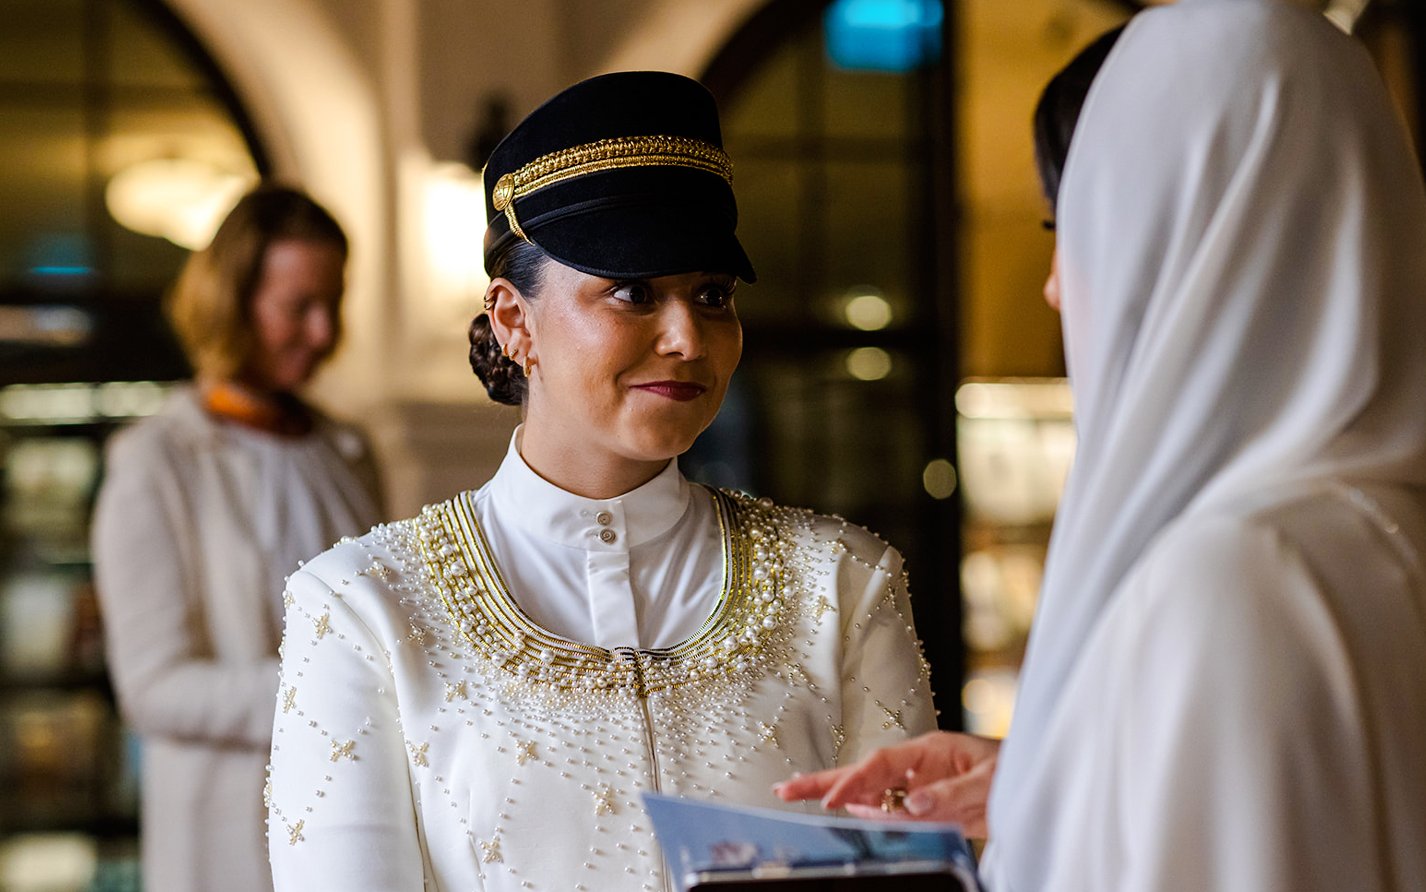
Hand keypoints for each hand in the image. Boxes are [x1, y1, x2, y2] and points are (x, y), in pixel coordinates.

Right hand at [772, 731, 999, 838]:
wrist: (1040, 783)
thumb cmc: (1019, 772)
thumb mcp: (989, 783)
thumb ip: (952, 794)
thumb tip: (912, 805)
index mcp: (931, 750)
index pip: (881, 765)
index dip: (853, 782)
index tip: (830, 801)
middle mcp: (920, 766)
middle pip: (864, 773)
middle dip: (825, 780)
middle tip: (785, 789)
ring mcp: (923, 784)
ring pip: (873, 791)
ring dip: (841, 795)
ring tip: (801, 796)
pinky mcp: (930, 803)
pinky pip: (892, 809)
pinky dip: (869, 812)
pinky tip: (851, 814)